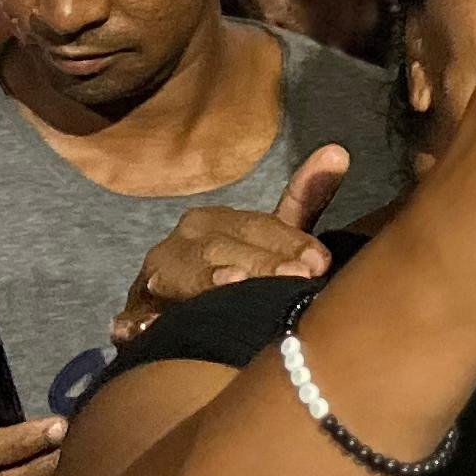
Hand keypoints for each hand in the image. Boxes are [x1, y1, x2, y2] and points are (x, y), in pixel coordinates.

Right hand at [113, 146, 356, 342]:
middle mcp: (181, 242)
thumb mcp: (272, 236)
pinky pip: (137, 316)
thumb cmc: (238, 268)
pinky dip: (141, 320)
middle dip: (261, 264)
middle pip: (224, 248)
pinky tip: (150, 325)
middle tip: (296, 277)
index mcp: (213, 221)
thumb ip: (304, 198)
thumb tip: (339, 150)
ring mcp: (155, 276)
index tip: (320, 261)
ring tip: (233, 284)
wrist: (175, 309)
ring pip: (185, 276)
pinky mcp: (135, 314)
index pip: (256, 226)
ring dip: (209, 281)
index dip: (288, 242)